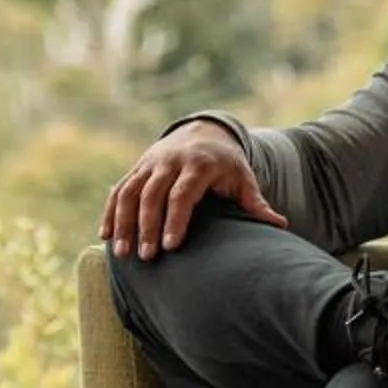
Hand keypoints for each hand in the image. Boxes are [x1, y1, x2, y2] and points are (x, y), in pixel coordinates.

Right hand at [102, 121, 287, 260]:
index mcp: (198, 164)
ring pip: (130, 192)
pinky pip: (119, 189)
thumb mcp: (243, 178)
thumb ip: (256, 202)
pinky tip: (106, 236)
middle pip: (153, 194)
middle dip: (147, 226)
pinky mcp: (137, 168)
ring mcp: (150, 164)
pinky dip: (110, 212)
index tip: (170, 246)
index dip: (175, 219)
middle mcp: (170, 161)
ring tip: (122, 252)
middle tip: (146, 257)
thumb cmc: (227, 163)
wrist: (203, 131)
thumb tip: (280, 225)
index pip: (183, 193)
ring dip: (123, 222)